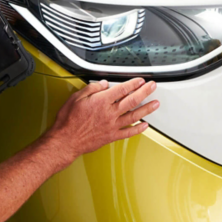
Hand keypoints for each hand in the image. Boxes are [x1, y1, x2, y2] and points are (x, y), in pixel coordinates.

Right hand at [44, 78, 159, 165]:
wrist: (66, 140)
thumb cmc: (69, 120)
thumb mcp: (76, 98)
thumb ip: (92, 89)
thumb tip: (103, 84)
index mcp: (101, 102)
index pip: (121, 89)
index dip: (133, 83)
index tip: (139, 80)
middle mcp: (109, 113)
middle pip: (131, 100)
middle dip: (144, 92)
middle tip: (152, 86)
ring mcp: (112, 125)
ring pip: (134, 115)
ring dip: (146, 109)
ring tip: (155, 103)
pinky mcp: (111, 136)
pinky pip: (128, 132)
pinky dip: (138, 129)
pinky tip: (145, 125)